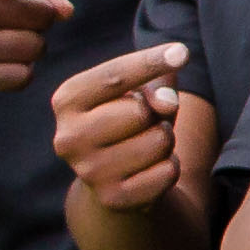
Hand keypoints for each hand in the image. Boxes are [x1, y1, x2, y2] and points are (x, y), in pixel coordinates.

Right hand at [46, 42, 189, 208]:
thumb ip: (155, 83)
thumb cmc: (127, 121)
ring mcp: (88, 171)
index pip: (114, 76)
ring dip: (166, 141)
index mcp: (67, 101)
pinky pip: (167, 172)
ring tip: (146, 146)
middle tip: (145, 124)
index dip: (151, 62)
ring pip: (158, 142)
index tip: (182, 51)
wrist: (112, 179)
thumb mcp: (138, 92)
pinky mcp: (112, 198)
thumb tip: (166, 101)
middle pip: (140, 111)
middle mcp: (68, 137)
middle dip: (156, 114)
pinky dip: (170, 168)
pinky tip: (150, 170)